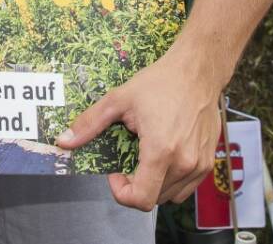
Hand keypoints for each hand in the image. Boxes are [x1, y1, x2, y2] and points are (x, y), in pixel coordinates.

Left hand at [56, 50, 224, 210]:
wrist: (197, 73)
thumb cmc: (161, 82)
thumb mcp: (119, 99)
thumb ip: (90, 123)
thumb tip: (64, 141)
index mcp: (161, 151)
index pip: (141, 199)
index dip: (121, 192)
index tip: (114, 173)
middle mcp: (184, 164)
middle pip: (153, 198)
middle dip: (134, 184)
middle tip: (127, 158)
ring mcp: (199, 166)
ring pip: (170, 195)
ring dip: (152, 184)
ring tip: (145, 154)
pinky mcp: (208, 164)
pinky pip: (185, 187)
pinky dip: (170, 180)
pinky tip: (162, 156)